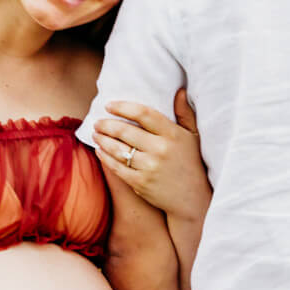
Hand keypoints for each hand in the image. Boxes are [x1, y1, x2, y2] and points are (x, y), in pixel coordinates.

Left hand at [95, 93, 210, 219]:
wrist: (193, 199)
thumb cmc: (192, 163)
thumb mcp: (193, 136)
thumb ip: (185, 113)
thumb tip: (180, 90)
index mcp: (172, 134)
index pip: (143, 114)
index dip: (123, 107)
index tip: (109, 105)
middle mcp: (160, 149)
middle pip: (125, 131)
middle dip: (106, 125)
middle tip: (97, 122)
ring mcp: (149, 167)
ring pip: (118, 149)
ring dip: (102, 140)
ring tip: (96, 134)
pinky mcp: (140, 183)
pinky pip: (117, 167)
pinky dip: (105, 158)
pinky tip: (100, 151)